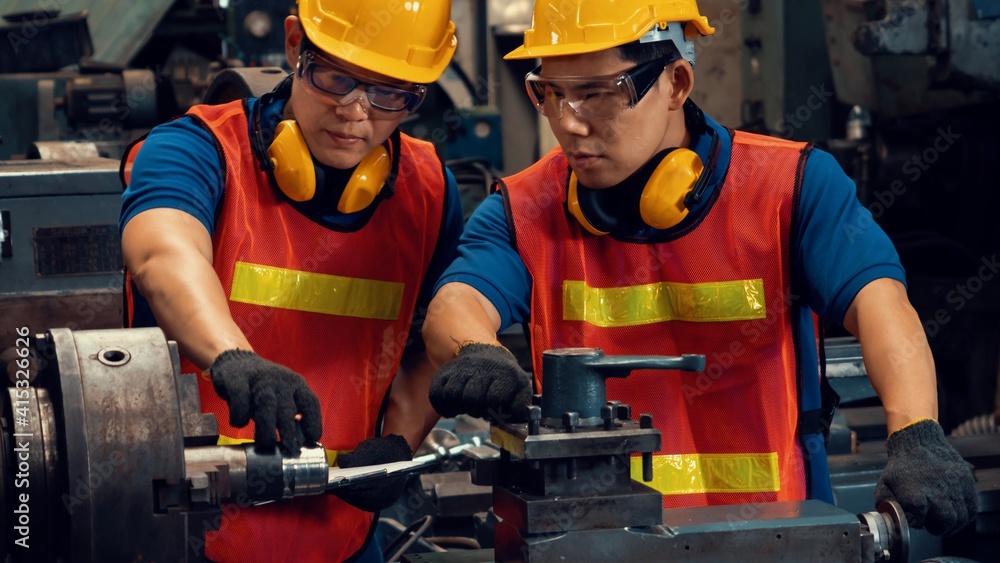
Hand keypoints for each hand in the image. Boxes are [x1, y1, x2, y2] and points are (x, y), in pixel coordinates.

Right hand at [209, 349, 321, 456]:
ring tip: (264, 443)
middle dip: (289, 433)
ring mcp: (259, 380)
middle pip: (288, 410)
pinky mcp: (236, 381)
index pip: (311, 404)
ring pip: (266, 407)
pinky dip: (240, 418)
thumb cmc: (264, 388)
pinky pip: (240, 403)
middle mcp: (281, 381)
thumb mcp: (284, 396)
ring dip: (266, 430)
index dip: (313, 423)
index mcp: (297, 385)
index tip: (310, 440)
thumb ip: (291, 415)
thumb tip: (299, 444)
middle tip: (287, 449)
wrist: (236, 361)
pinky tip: (240, 422)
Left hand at [333, 434, 411, 511]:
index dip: (346, 483)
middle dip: (343, 489)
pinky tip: (341, 490)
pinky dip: (350, 497)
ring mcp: (383, 502)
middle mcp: (387, 495)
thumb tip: (341, 462)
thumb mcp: (372, 448)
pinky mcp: (378, 504)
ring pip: (358, 501)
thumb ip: (358, 456)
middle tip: (328, 484)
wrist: (398, 455)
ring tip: (331, 487)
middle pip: (359, 495)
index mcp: (388, 481)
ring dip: (345, 494)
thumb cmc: (386, 451)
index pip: (362, 486)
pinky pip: (361, 503)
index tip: (333, 480)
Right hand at [429, 343, 531, 421]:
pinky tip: (453, 408)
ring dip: (459, 406)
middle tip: (480, 409)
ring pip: (452, 394)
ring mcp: (462, 368)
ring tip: (468, 406)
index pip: (495, 398)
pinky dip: (443, 406)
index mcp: (505, 373)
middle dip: (476, 410)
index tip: (495, 411)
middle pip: (471, 398)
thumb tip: (517, 418)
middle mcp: (482, 367)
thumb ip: (520, 406)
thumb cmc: (503, 377)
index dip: (494, 409)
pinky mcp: (446, 371)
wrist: (484, 353)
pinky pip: (437, 393)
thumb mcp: (519, 388)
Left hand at [875, 419, 977, 534]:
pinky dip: (964, 516)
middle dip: (937, 528)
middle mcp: (935, 487)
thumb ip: (885, 504)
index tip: (916, 518)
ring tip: (943, 521)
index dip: (917, 521)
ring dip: (952, 525)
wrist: (919, 441)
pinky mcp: (966, 481)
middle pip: (944, 520)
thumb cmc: (902, 466)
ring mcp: (953, 484)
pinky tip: (955, 514)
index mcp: (912, 488)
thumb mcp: (885, 483)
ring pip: (960, 517)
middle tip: (932, 525)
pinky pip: (972, 508)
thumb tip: (891, 519)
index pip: (918, 515)